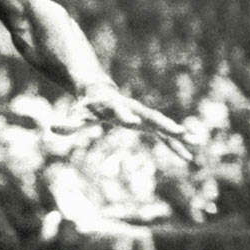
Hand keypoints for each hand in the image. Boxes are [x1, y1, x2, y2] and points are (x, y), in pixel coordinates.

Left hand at [52, 82, 196, 162]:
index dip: (125, 117)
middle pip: (151, 117)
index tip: (133, 123)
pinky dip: (174, 145)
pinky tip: (187, 157)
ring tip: (196, 143)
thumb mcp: (77, 115)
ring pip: (163, 125)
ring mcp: (143, 116)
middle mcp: (133, 110)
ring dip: (179, 135)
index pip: (120, 112)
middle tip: (180, 132)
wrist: (100, 92)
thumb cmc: (87, 106)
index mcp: (115, 107)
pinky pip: (163, 136)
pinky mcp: (147, 124)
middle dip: (165, 125)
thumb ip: (68, 123)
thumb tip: (53, 128)